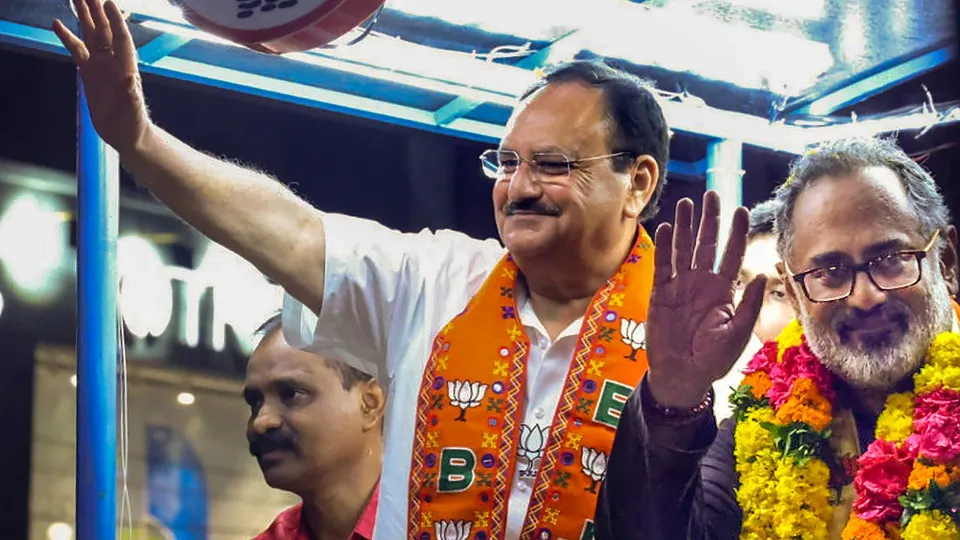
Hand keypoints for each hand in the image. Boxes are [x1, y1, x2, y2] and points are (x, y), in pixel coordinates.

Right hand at [53, 0, 149, 153]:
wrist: (124, 134)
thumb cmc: (133, 122)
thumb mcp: (132, 110)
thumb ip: (130, 95)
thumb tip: (129, 79)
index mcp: (126, 67)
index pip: (121, 39)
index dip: (115, 21)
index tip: (108, 3)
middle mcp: (113, 62)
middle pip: (103, 31)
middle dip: (96, 12)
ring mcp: (100, 65)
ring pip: (90, 36)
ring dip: (83, 17)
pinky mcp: (88, 73)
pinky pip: (76, 50)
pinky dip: (67, 37)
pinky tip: (57, 24)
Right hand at [646, 192, 766, 408]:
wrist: (681, 375)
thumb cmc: (713, 359)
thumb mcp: (737, 334)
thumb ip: (748, 306)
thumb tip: (759, 275)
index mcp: (723, 291)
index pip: (732, 255)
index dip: (737, 233)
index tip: (741, 210)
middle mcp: (702, 283)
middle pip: (706, 244)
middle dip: (710, 220)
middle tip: (712, 195)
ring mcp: (680, 286)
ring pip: (683, 249)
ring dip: (685, 227)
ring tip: (687, 204)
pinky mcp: (660, 293)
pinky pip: (662, 265)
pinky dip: (664, 247)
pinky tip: (666, 227)